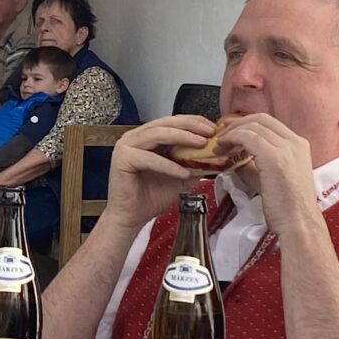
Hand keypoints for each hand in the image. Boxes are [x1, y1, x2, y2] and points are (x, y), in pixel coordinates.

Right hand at [101, 115, 216, 231]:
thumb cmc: (151, 196)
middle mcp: (135, 137)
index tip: (212, 128)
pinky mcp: (122, 159)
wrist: (132, 217)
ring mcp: (126, 146)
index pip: (172, 121)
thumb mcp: (180, 175)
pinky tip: (184, 172)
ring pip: (157, 134)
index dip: (193, 121)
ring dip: (182, 138)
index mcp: (147, 136)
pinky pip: (150, 158)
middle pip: (165, 123)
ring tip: (201, 144)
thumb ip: (194, 162)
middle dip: (190, 126)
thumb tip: (216, 153)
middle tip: (209, 132)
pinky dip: (169, 165)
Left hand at [218, 112, 316, 235]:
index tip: (231, 133)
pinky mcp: (274, 157)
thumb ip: (254, 167)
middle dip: (237, 124)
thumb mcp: (270, 180)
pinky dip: (231, 139)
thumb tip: (235, 160)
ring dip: (231, 132)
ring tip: (218, 145)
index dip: (247, 124)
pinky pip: (247, 137)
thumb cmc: (287, 209)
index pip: (269, 123)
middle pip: (260, 119)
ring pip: (253, 126)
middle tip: (221, 135)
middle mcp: (294, 142)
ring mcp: (286, 148)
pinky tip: (222, 149)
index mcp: (298, 145)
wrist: (299, 224)